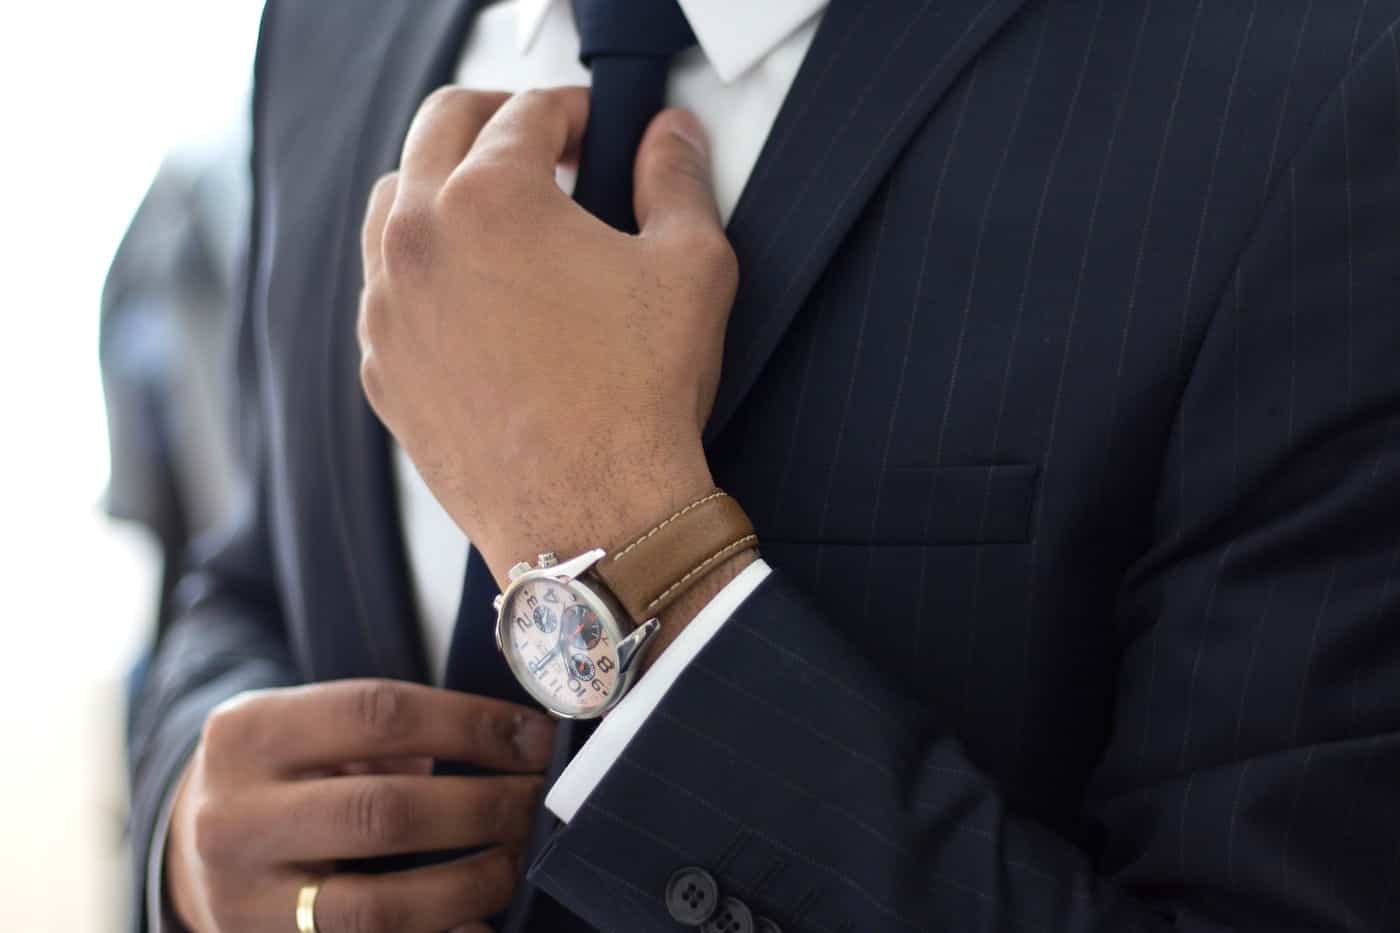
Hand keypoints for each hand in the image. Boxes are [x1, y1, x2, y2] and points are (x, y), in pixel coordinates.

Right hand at [164, 679, 555, 932]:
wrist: (192, 844)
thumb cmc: (283, 771)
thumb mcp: (308, 725)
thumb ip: (388, 729)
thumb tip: (516, 740)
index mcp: (249, 733)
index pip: (380, 715)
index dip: (472, 725)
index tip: (535, 738)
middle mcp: (235, 818)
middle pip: (383, 812)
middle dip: (481, 808)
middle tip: (537, 802)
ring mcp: (245, 900)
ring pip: (377, 905)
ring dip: (469, 884)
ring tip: (515, 860)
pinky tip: (479, 923)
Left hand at [357, 86, 737, 583]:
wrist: (592, 518)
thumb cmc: (640, 397)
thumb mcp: (690, 267)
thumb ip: (678, 180)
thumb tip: (671, 137)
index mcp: (490, 197)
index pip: (525, 111)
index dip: (573, 110)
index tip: (596, 129)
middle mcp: (418, 240)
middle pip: (440, 129)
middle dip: (497, 121)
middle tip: (544, 146)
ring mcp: (387, 308)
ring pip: (394, 204)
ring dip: (445, 187)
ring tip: (500, 215)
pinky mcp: (381, 369)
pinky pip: (386, 290)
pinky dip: (423, 269)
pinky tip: (474, 296)